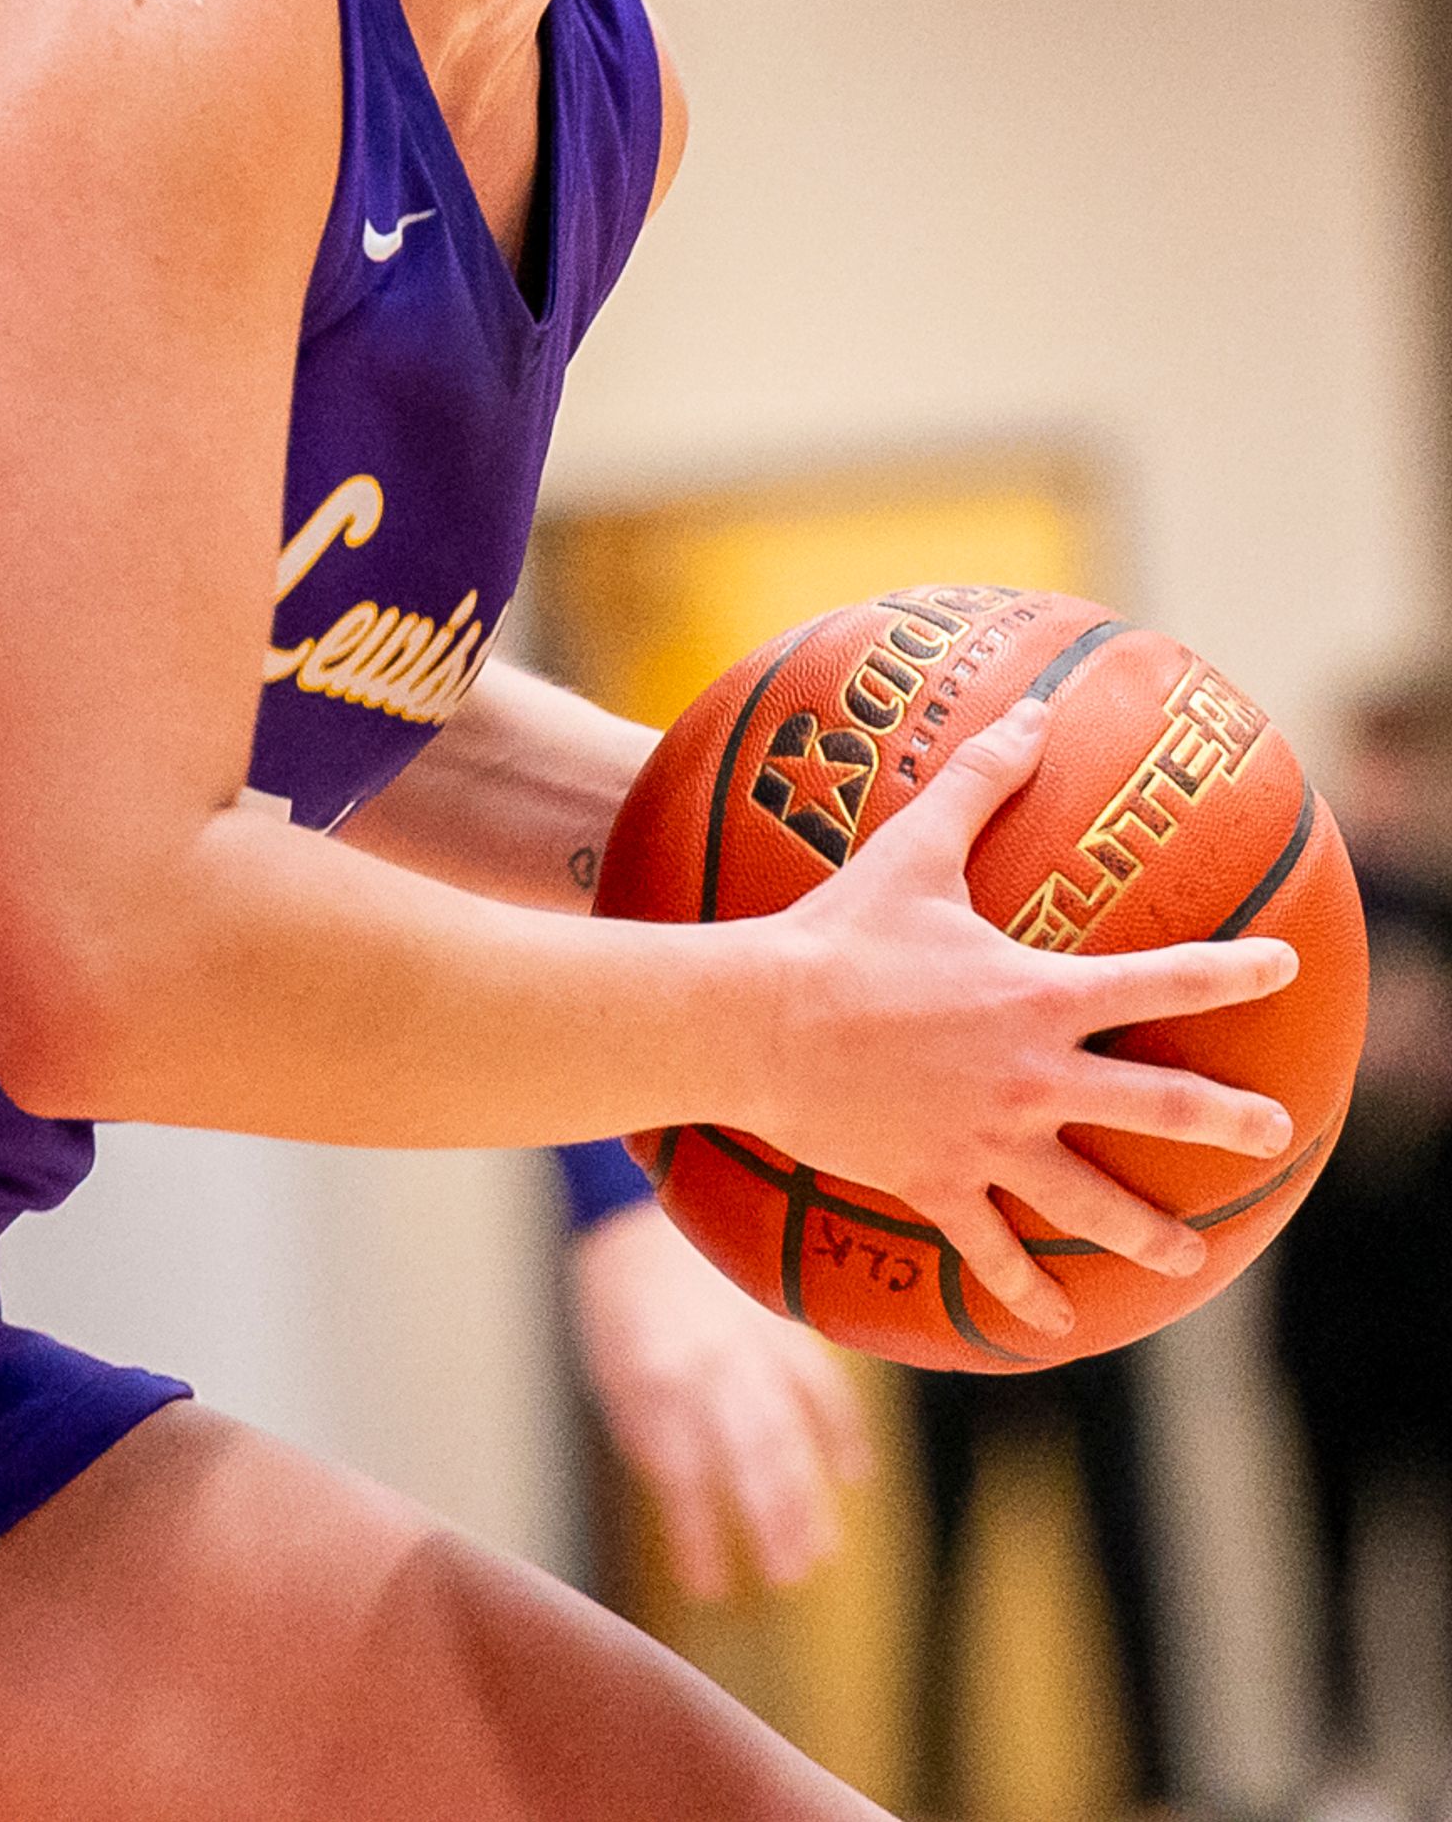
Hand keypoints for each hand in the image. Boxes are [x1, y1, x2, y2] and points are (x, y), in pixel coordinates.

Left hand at [570, 1196, 871, 1599]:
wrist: (635, 1205)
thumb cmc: (615, 1298)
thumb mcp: (611, 1365)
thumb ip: (647, 1428)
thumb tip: (681, 1491)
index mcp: (654, 1376)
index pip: (683, 1476)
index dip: (698, 1537)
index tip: (709, 1589)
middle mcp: (707, 1362)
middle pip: (749, 1461)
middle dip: (770, 1526)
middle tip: (786, 1577)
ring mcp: (749, 1340)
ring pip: (790, 1431)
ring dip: (807, 1496)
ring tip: (817, 1553)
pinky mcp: (779, 1319)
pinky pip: (820, 1379)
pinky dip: (842, 1428)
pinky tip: (855, 1475)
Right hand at [739, 702, 1299, 1340]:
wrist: (757, 1019)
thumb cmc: (837, 931)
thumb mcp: (912, 849)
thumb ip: (980, 782)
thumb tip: (1030, 711)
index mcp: (1036, 998)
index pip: (1161, 982)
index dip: (1231, 972)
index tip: (1284, 967)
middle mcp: (1031, 1078)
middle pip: (1157, 1111)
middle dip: (1228, 1124)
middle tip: (1274, 1135)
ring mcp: (989, 1142)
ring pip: (1090, 1203)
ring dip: (1147, 1235)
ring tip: (1184, 1258)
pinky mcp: (939, 1185)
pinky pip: (994, 1256)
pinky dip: (1025, 1296)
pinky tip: (1054, 1328)